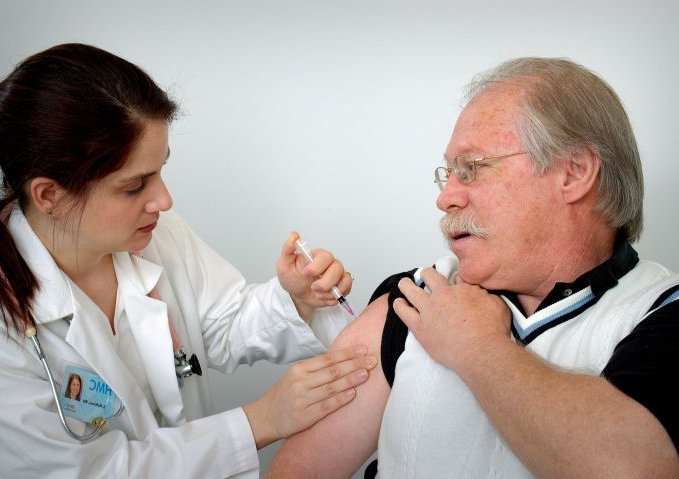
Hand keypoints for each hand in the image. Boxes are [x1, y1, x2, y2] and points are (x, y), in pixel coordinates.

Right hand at [242, 345, 376, 448]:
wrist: (264, 418)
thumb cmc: (283, 396)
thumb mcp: (295, 376)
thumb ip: (316, 370)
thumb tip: (344, 361)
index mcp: (299, 369)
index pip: (328, 359)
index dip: (347, 353)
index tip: (363, 349)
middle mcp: (300, 382)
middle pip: (332, 371)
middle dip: (354, 364)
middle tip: (372, 360)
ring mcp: (302, 399)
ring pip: (331, 387)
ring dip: (351, 380)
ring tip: (366, 374)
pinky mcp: (304, 416)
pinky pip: (326, 406)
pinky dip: (340, 399)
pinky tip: (353, 394)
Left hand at [276, 232, 352, 319]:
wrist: (297, 296)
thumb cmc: (292, 279)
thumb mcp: (284, 264)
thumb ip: (288, 249)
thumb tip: (294, 235)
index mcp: (317, 256)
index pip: (325, 256)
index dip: (317, 266)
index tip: (306, 273)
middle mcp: (329, 264)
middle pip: (337, 268)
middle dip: (325, 282)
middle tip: (313, 287)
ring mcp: (337, 275)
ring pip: (344, 279)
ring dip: (330, 291)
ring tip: (317, 294)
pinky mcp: (341, 286)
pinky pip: (346, 290)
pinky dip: (334, 297)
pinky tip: (323, 297)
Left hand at [393, 267, 510, 373]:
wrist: (482, 352)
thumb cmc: (492, 332)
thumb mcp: (497, 304)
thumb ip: (484, 294)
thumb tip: (479, 290)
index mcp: (461, 289)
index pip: (453, 276)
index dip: (451, 278)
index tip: (449, 281)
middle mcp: (442, 296)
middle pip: (429, 275)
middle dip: (426, 274)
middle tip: (425, 276)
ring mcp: (428, 311)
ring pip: (410, 290)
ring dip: (406, 285)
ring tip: (404, 284)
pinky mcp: (419, 327)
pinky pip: (403, 312)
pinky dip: (399, 305)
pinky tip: (398, 303)